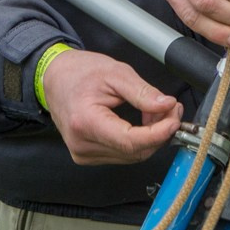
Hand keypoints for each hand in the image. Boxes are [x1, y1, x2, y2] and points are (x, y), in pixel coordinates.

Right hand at [44, 50, 181, 163]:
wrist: (54, 78)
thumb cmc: (80, 72)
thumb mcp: (115, 73)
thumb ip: (143, 92)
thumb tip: (166, 105)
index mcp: (86, 122)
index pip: (130, 141)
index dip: (158, 133)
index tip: (174, 118)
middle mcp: (82, 144)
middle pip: (134, 152)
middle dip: (159, 133)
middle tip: (171, 109)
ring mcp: (83, 154)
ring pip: (131, 156)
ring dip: (150, 138)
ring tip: (155, 113)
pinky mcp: (88, 156)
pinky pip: (122, 155)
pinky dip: (138, 141)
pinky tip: (141, 124)